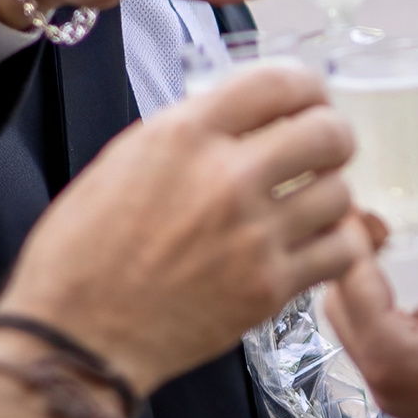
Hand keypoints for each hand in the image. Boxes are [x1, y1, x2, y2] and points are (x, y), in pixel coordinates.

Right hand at [0, 61, 365, 394]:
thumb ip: (191, 131)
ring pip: (340, 194)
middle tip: (324, 151)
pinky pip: (340, 253)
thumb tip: (245, 117)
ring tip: (310, 206)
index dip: (307, 87)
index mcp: (183, 135)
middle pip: (327, 133)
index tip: (310, 99)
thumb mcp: (124, 160)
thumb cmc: (85, 253)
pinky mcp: (269, 288)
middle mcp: (225, 178)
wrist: (77, 334)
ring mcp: (253, 236)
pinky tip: (315, 246)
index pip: (279, 82)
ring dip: (331, 196)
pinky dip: (337, 246)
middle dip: (333, 137)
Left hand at [325, 164, 417, 417]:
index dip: (351, 237)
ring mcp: (397, 401)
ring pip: (360, 334)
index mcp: (391, 353)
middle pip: (341, 309)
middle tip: (379, 226)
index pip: (347, 281)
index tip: (361, 204)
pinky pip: (384, 356)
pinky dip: (389, 322)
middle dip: (353, 264)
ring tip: (394, 255)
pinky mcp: (415, 408)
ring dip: (371, 293)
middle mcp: (382, 383)